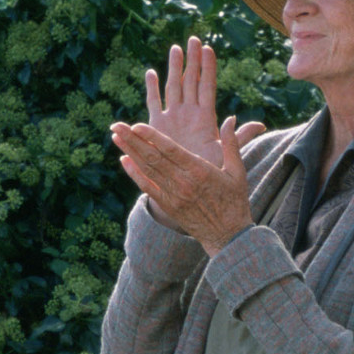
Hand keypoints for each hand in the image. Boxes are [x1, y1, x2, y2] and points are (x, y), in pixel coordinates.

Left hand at [113, 39, 267, 253]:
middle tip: (116, 124)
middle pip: (152, 157)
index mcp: (200, 170)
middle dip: (132, 139)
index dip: (151, 136)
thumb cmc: (235, 200)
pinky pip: (147, 187)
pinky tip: (124, 160)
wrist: (228, 236)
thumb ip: (231, 143)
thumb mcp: (238, 171)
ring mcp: (173, 195)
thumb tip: (231, 117)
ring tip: (116, 136)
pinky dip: (134, 173)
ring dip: (129, 152)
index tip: (136, 125)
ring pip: (147, 169)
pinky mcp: (168, 205)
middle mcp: (183, 182)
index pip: (170, 149)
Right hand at [138, 35, 267, 202]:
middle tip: (193, 38)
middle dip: (192, 60)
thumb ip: (239, 138)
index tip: (209, 48)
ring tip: (175, 48)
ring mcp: (173, 116)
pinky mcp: (157, 124)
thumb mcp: (225, 153)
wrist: (187, 184)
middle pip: (191, 80)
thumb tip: (261, 124)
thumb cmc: (208, 171)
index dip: (208, 68)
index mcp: (205, 117)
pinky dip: (152, 88)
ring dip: (174, 67)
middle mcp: (189, 112)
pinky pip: (154, 102)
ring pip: (173, 86)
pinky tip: (151, 72)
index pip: (208, 86)